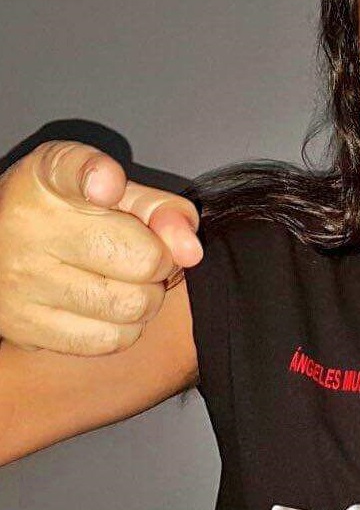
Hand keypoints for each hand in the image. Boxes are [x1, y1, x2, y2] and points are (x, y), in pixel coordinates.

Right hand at [0, 140, 202, 354]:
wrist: (2, 248)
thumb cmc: (72, 216)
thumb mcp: (118, 193)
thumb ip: (162, 210)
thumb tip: (191, 251)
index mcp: (50, 176)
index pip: (75, 169)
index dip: (99, 178)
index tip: (107, 187)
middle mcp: (28, 225)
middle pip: (143, 261)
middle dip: (159, 262)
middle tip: (141, 255)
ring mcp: (20, 280)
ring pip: (130, 307)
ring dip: (145, 298)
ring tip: (124, 281)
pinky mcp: (24, 326)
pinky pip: (108, 340)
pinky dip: (123, 328)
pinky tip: (107, 306)